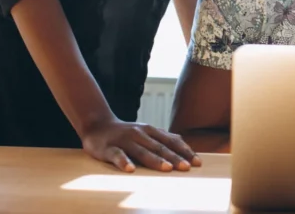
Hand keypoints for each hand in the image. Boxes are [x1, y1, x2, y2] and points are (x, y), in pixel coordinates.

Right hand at [81, 117, 201, 172]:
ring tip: (167, 169)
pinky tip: (130, 170)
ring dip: (155, 160)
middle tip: (187, 167)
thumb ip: (162, 136)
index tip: (198, 162)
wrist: (97, 125)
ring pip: (142, 151)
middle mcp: (140, 134)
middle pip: (160, 147)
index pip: (172, 141)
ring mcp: (124, 140)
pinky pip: (117, 155)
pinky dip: (124, 162)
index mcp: (151, 131)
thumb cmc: (125, 132)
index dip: (185, 151)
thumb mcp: (145, 132)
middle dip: (175, 157)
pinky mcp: (108, 148)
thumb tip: (182, 141)